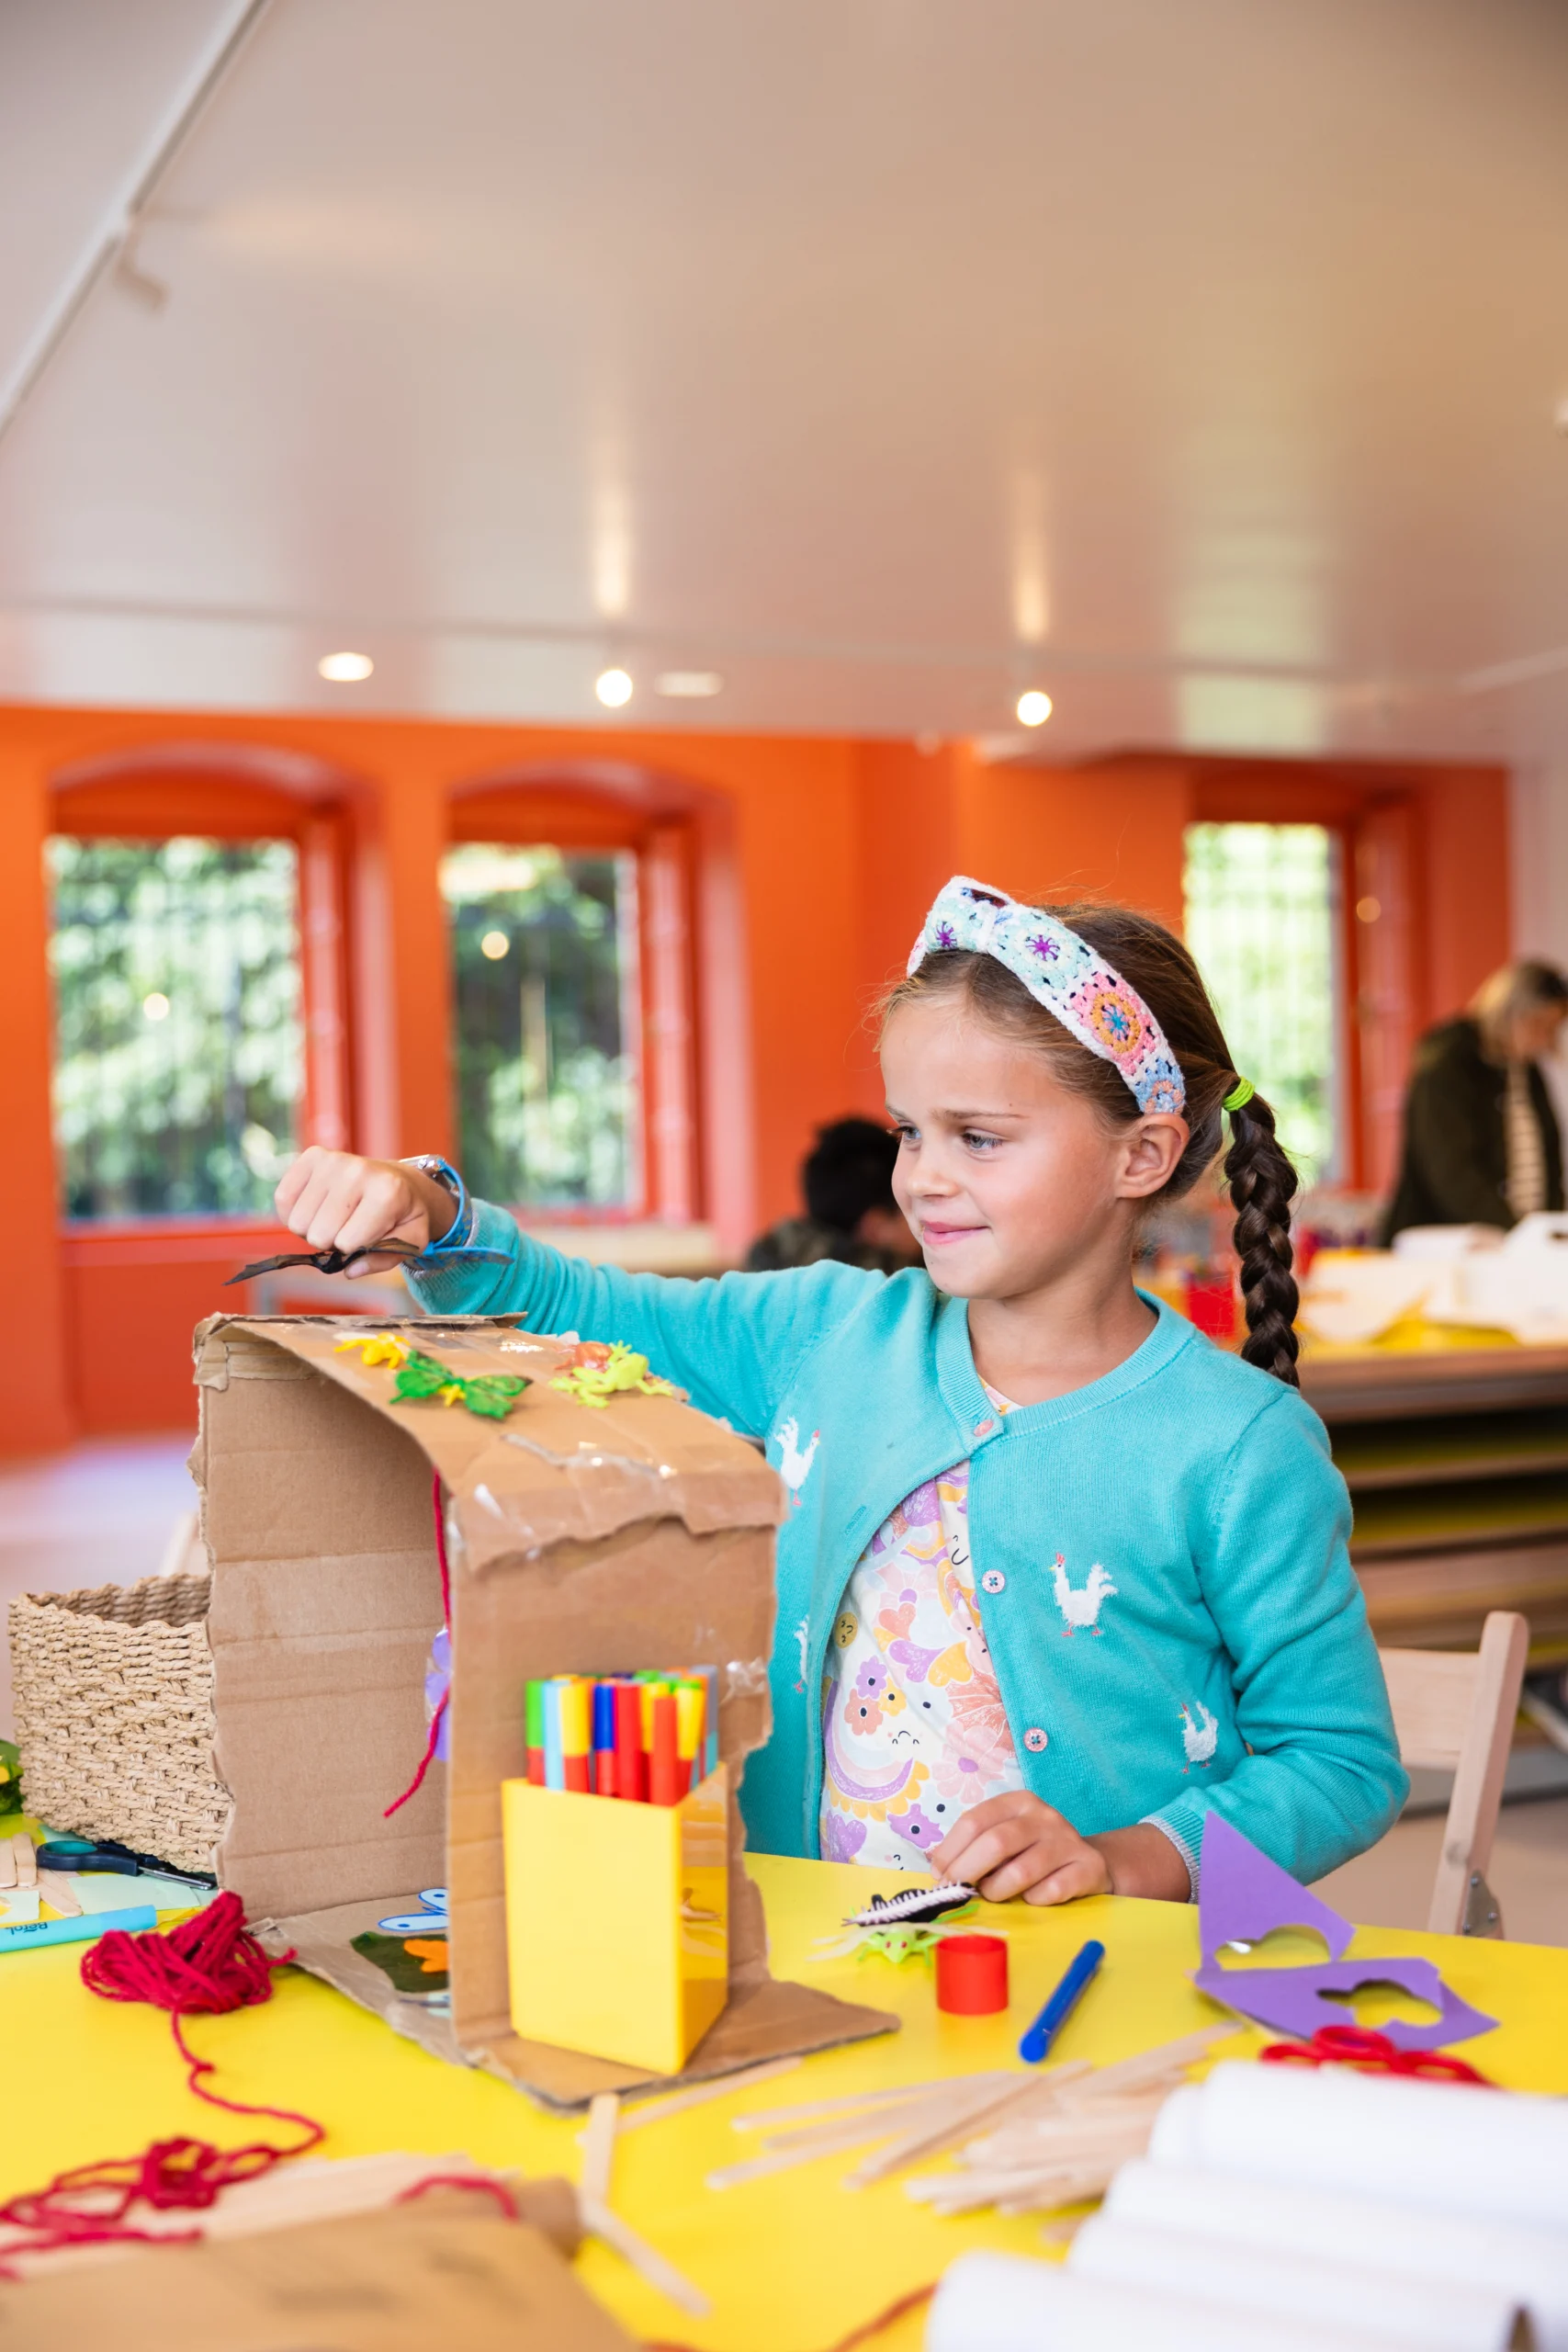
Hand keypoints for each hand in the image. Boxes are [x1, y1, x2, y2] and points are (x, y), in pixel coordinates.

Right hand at [272, 1148, 457, 1275]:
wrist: (399, 1179)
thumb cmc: (402, 1213)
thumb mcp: (410, 1241)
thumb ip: (383, 1259)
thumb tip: (351, 1270)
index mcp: (387, 1192)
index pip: (347, 1243)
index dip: (355, 1248)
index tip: (369, 1235)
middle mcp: (357, 1171)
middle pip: (318, 1235)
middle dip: (332, 1241)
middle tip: (349, 1227)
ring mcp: (333, 1160)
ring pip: (297, 1222)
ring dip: (313, 1228)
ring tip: (335, 1216)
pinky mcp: (313, 1156)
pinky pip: (283, 1198)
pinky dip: (294, 1212)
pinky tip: (317, 1206)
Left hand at [929, 1792, 1110, 1905]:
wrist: (1088, 1862)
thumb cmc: (1033, 1851)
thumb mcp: (1006, 1836)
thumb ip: (976, 1846)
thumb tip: (938, 1868)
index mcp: (1018, 1802)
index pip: (975, 1821)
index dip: (950, 1850)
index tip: (938, 1874)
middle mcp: (1043, 1816)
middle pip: (996, 1843)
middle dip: (967, 1871)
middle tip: (955, 1891)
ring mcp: (1067, 1841)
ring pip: (1021, 1872)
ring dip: (998, 1890)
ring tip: (993, 1894)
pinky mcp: (1086, 1868)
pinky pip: (1050, 1891)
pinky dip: (1033, 1900)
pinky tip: (1031, 1898)